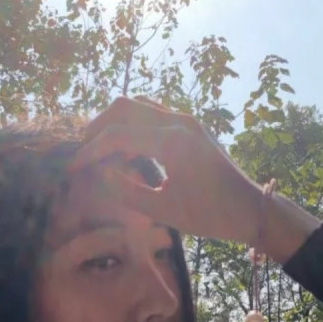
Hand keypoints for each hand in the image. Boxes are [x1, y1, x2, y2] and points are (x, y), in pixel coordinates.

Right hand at [67, 97, 262, 244]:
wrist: (249, 208)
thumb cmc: (209, 215)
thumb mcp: (164, 210)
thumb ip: (127, 190)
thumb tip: (101, 172)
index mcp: (172, 142)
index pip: (118, 136)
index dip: (91, 151)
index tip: (73, 168)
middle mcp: (179, 122)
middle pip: (125, 107)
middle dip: (99, 127)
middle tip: (84, 151)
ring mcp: (187, 120)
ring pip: (139, 106)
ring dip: (116, 124)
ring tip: (103, 151)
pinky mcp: (191, 126)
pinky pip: (154, 114)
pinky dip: (134, 126)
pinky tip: (127, 151)